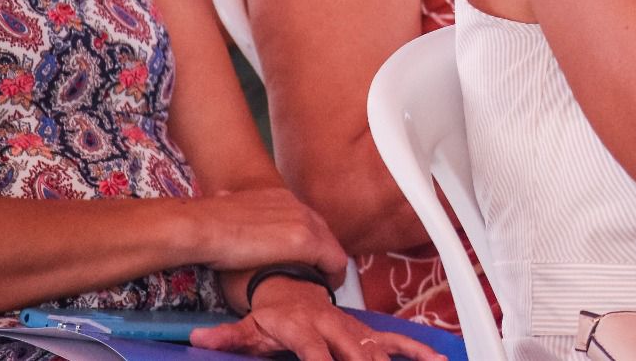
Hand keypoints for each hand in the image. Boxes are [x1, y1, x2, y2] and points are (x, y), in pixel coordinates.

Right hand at [190, 187, 347, 281]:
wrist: (202, 226)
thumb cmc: (204, 225)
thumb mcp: (228, 212)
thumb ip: (240, 216)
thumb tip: (225, 208)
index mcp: (279, 196)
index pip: (305, 220)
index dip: (308, 242)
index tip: (302, 260)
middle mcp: (297, 205)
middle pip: (323, 232)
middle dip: (321, 254)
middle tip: (315, 276)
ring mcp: (304, 222)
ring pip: (332, 247)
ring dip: (326, 267)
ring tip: (319, 285)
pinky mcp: (306, 241)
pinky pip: (334, 261)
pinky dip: (332, 277)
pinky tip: (323, 290)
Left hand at [191, 276, 445, 360]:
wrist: (292, 281)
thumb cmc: (271, 310)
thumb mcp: (247, 325)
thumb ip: (228, 335)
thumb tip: (198, 338)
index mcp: (305, 328)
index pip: (314, 352)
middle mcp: (334, 328)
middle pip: (357, 352)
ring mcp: (352, 330)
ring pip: (381, 346)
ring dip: (403, 357)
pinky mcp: (364, 332)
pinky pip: (394, 340)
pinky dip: (416, 348)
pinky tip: (437, 358)